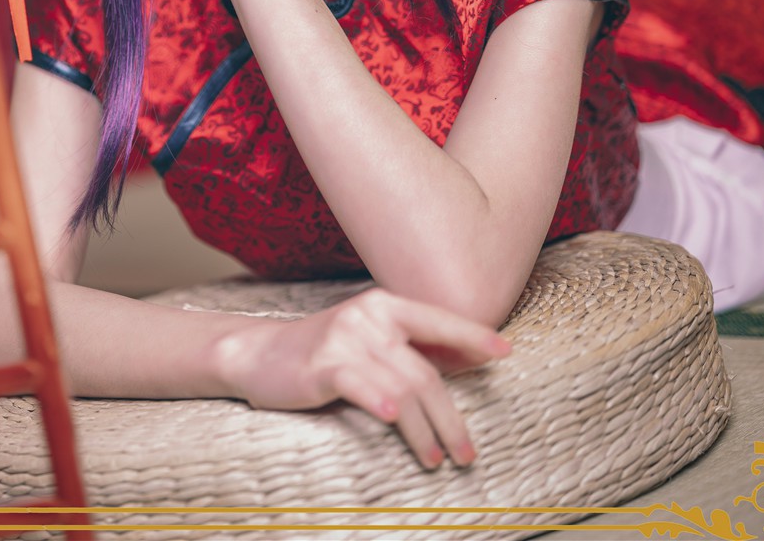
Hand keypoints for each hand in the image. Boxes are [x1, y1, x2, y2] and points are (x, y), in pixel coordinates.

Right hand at [214, 287, 509, 468]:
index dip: (473, 336)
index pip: (439, 320)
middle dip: (451, 417)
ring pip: (403, 388)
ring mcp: (345, 338)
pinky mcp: (323, 364)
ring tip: (437, 458)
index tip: (504, 353)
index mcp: (384, 305)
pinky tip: (393, 419)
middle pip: (426, 372)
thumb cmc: (323, 354)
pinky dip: (381, 402)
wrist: (258, 354)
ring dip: (425, 430)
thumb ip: (410, 349)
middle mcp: (368, 316)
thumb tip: (471, 362)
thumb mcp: (370, 341)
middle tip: (467, 453)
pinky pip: (361, 385)